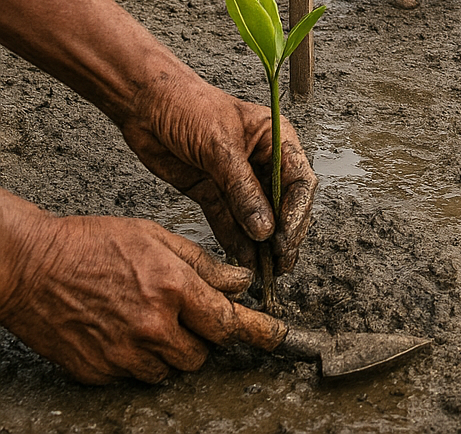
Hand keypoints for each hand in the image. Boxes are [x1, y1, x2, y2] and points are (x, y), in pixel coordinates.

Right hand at [0, 195, 284, 384]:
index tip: (277, 335)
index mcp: (172, 287)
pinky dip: (138, 358)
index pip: (227, 321)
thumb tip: (240, 282)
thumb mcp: (156, 237)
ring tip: (150, 317)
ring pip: (171, 368)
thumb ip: (203, 264)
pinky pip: (135, 375)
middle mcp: (152, 325)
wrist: (31, 267)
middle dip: (205, 336)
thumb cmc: (92, 242)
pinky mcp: (98, 371)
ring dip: (173, 349)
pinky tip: (122, 328)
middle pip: (203, 352)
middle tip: (188, 314)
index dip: (256, 329)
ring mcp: (124, 353)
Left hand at [119, 84, 317, 274]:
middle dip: (284, 233)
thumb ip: (243, 190)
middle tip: (281, 262)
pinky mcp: (213, 192)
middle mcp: (262, 160)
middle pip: (283, 203)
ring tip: (266, 272)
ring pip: (257, 217)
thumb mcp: (220, 146)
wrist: (145, 103)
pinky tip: (243, 261)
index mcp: (276, 138)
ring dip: (261, 244)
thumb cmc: (188, 106)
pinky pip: (229, 222)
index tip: (286, 236)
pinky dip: (236, 242)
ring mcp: (237, 178)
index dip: (297, 210)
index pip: (298, 179)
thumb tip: (265, 229)